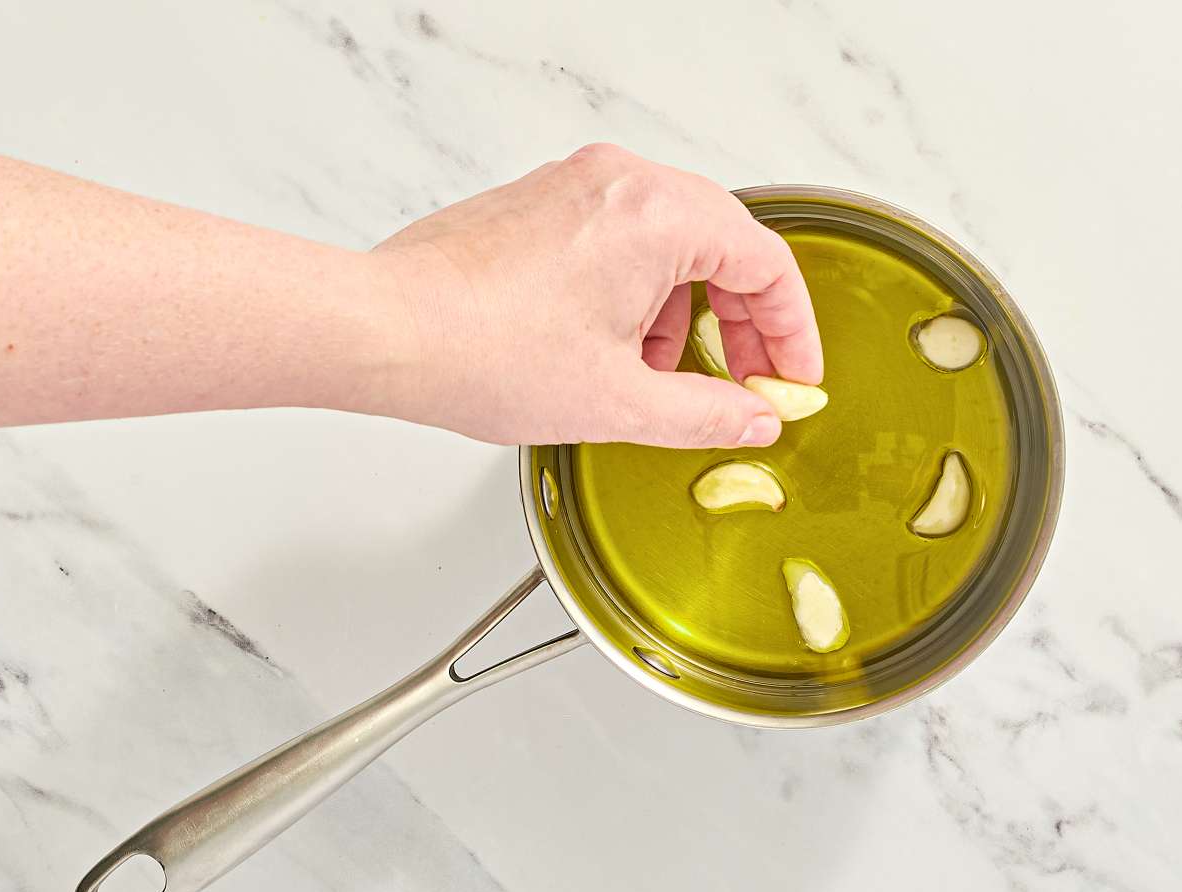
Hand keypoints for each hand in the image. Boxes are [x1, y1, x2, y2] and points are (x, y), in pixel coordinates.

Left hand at [367, 144, 822, 449]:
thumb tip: (752, 419)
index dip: (791, 330)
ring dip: (686, 313)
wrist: (390, 331)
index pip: (763, 260)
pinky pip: (621, 240)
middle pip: (723, 242)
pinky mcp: (542, 204)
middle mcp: (618, 182)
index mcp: (655, 216)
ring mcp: (576, 186)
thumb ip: (707, 414)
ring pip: (671, 241)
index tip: (791, 378)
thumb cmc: (483, 351)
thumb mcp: (622, 405)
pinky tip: (618, 355)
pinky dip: (640, 295)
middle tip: (748, 384)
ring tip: (665, 382)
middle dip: (742, 321)